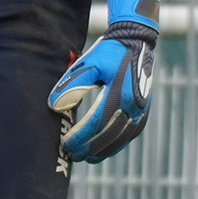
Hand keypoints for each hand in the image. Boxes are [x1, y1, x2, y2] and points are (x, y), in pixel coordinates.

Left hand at [48, 0, 159, 162]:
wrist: (137, 41)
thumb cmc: (109, 52)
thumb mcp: (88, 63)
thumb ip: (71, 85)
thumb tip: (53, 107)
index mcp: (118, 93)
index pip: (95, 123)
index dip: (80, 137)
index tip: (66, 145)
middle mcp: (132, 105)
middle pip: (108, 136)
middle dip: (90, 148)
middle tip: (74, 155)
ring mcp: (141, 109)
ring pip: (121, 139)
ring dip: (104, 150)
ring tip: (88, 157)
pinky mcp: (144, 111)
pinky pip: (130, 134)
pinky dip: (117, 144)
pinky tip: (105, 149)